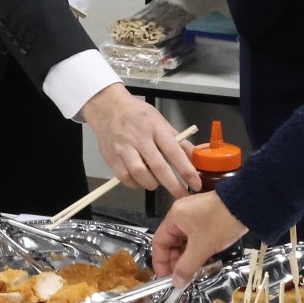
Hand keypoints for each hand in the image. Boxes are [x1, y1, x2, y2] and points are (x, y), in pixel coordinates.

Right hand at [79, 85, 201, 195]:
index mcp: (155, 128)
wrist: (108, 108)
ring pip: (139, 174)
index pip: (174, 152)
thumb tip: (195, 157)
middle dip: (172, 185)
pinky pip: (124, 177)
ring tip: (156, 182)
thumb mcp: (161, 122)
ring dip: (151, 183)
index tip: (195, 183)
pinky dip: (135, 184)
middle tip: (181, 195)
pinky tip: (140, 180)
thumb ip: (178, 141)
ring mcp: (123, 148)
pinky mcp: (111, 157)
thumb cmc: (138, 115)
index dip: (186, 170)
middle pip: (157, 167)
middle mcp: (139, 138)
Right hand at [153, 191, 248, 285]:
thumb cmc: (222, 220)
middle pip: (171, 242)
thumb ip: (186, 266)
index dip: (160, 261)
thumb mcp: (202, 247)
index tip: (165, 277)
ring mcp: (194, 216)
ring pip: (184, 241)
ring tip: (193, 271)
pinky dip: (196, 250)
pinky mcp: (206, 219)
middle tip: (181, 277)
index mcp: (175, 217)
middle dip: (175, 261)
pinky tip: (202, 261)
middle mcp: (181, 214)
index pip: (159, 242)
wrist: (246, 206)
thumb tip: (176, 280)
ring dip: (187, 257)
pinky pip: (195, 237)